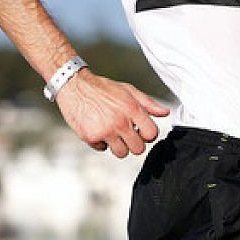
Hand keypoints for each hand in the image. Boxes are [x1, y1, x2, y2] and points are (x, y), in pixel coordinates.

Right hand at [55, 69, 170, 157]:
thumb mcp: (129, 90)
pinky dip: (102, 142)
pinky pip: (103, 149)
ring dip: (120, 145)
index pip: (151, 134)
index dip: (149, 134)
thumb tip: (165, 113)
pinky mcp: (90, 137)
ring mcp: (104, 131)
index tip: (143, 131)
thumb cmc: (103, 88)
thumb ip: (148, 104)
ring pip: (122, 153)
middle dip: (136, 143)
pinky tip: (99, 129)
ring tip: (114, 132)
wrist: (75, 86)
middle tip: (129, 134)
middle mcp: (119, 122)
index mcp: (132, 109)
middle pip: (138, 149)